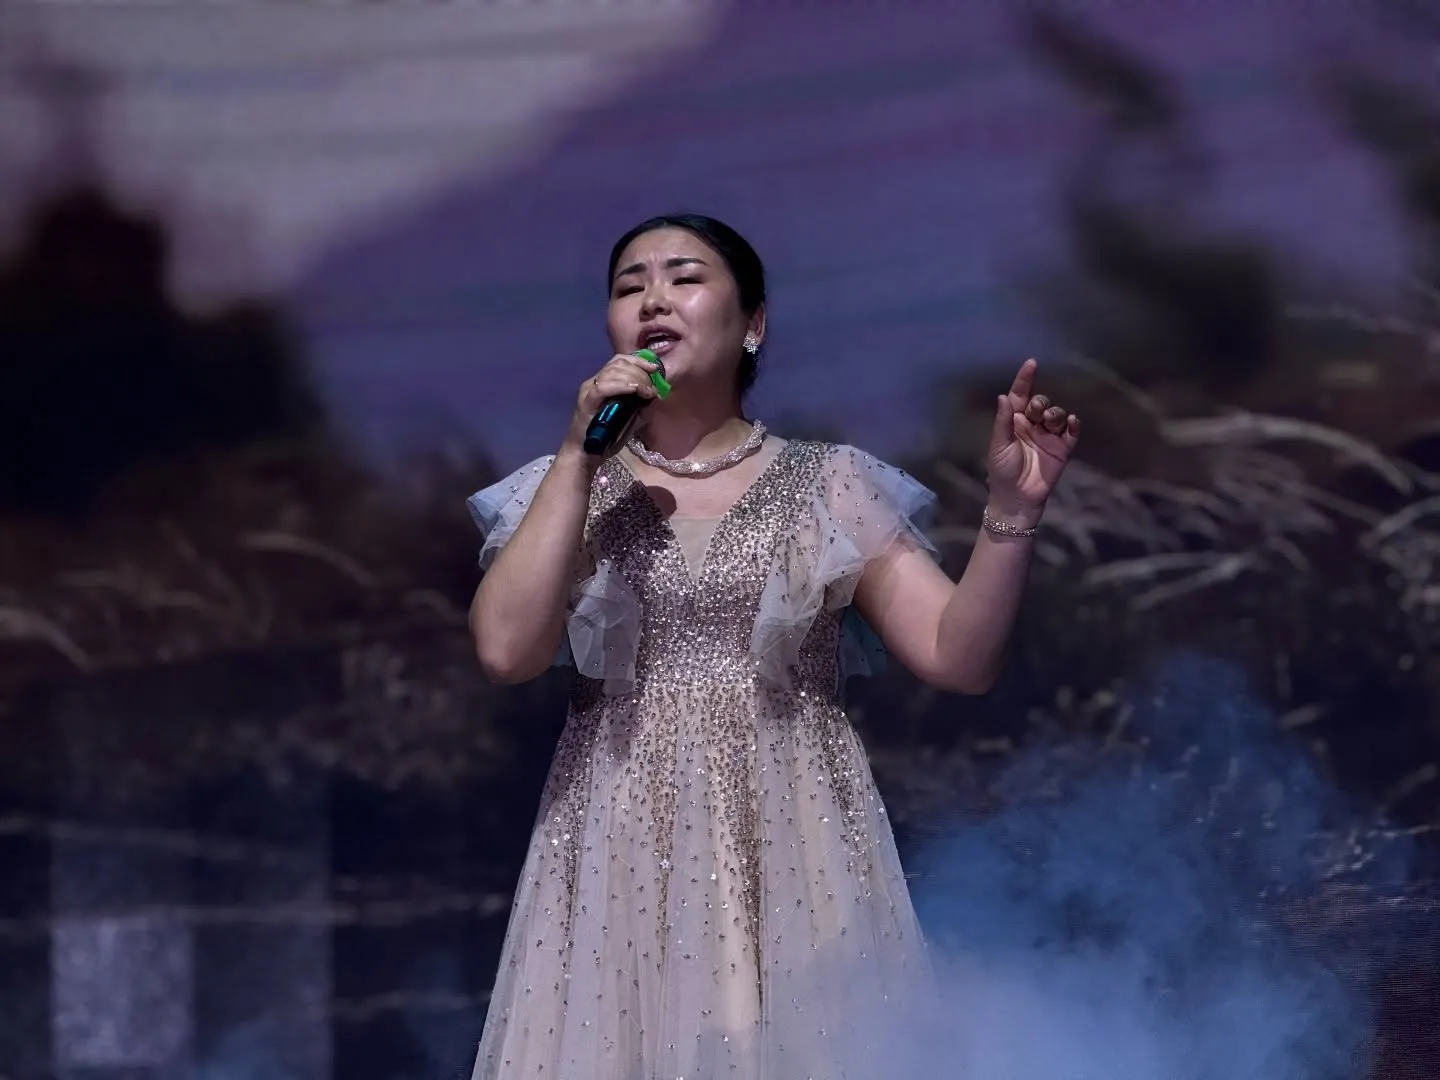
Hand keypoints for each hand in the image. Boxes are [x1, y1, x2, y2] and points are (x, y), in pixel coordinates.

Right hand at [560, 353, 661, 463]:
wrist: (584, 456)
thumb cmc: (605, 439)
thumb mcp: (629, 421)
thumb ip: (641, 409)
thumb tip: (656, 398)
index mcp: (602, 383)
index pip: (620, 361)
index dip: (639, 361)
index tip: (655, 368)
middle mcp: (593, 382)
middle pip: (618, 364)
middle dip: (640, 371)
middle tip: (652, 387)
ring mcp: (588, 391)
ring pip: (612, 372)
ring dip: (635, 378)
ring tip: (647, 391)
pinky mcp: (586, 402)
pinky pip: (603, 387)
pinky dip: (621, 385)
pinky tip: (634, 389)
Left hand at [985, 358, 1079, 527]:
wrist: (1016, 498)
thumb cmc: (1002, 471)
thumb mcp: (999, 444)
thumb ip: (1003, 421)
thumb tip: (1004, 395)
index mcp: (1014, 422)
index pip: (1020, 395)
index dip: (1025, 379)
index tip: (1032, 363)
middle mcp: (1032, 426)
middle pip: (1041, 403)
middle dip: (1040, 402)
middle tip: (1037, 411)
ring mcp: (1048, 437)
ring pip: (1056, 415)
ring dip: (1055, 413)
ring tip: (1049, 422)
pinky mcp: (1062, 449)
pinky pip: (1071, 432)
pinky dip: (1073, 425)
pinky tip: (1071, 421)